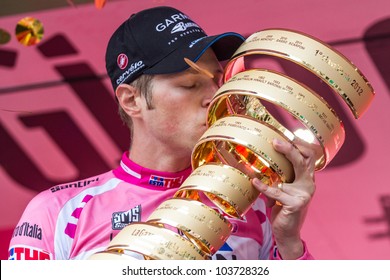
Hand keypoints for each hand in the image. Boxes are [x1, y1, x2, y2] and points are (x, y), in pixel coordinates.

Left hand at [252, 138, 315, 258]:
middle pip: (303, 160)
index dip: (299, 144)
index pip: (309, 156)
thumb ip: (280, 175)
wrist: (287, 232)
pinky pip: (277, 191)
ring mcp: (304, 194)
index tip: (285, 135)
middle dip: (290, 148)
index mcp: (307, 178)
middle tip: (275, 141)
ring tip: (262, 160)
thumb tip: (263, 157)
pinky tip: (255, 182)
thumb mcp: (283, 188)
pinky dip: (264, 186)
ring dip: (276, 167)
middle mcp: (309, 184)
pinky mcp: (295, 204)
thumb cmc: (282, 207)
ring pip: (290, 174)